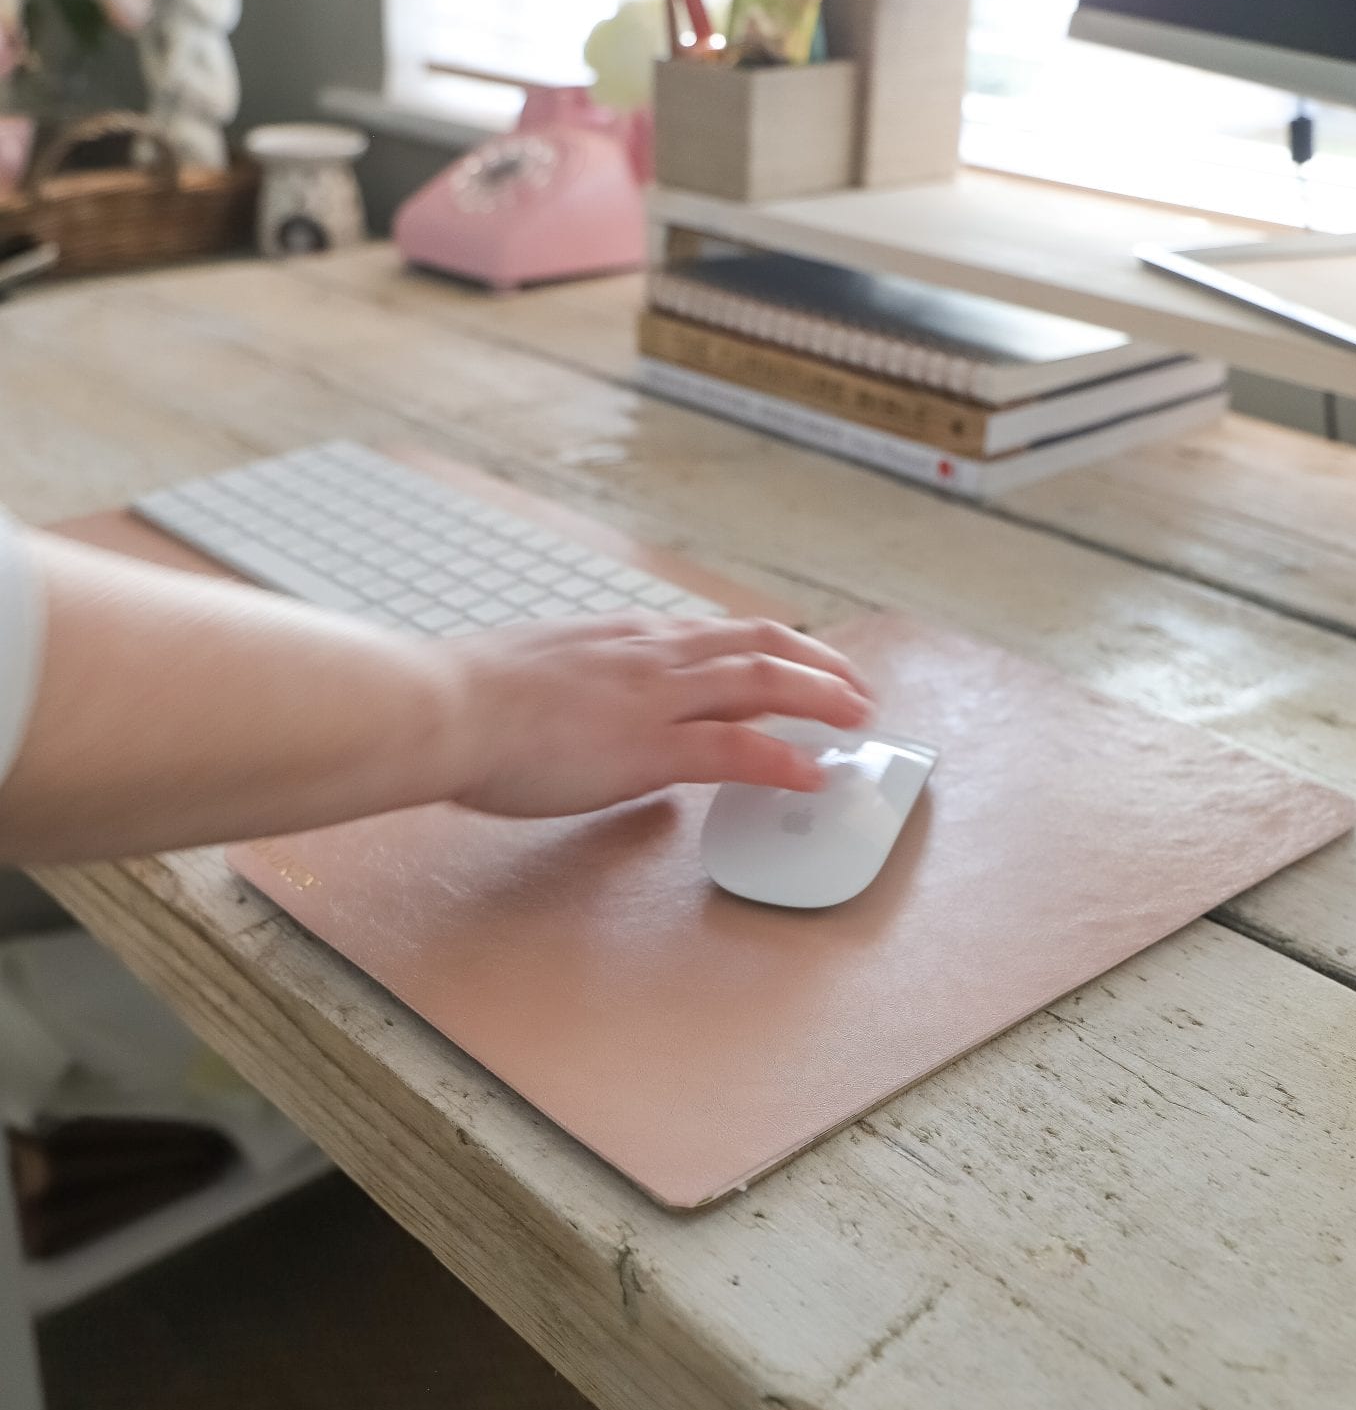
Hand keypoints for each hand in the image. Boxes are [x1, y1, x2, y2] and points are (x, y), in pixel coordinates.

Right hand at [441, 614, 872, 818]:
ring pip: (761, 684)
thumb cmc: (467, 697)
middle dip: (816, 664)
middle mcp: (649, 655)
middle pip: (757, 646)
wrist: (441, 706)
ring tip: (859, 718)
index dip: (768, 646)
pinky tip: (813, 775)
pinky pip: (735, 751)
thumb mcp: (536, 671)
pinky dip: (783, 761)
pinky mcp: (648, 747)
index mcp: (623, 639)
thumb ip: (579, 685)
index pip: (715, 634)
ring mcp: (653, 698)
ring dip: (820, 699)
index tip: (798, 658)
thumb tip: (588, 708)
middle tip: (855, 687)